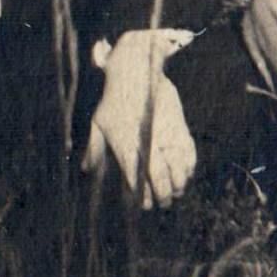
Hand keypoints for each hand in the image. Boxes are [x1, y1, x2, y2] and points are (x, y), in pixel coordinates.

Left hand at [81, 31, 195, 206]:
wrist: (134, 70)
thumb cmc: (113, 98)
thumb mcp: (98, 122)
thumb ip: (93, 148)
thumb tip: (86, 169)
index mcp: (125, 143)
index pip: (136, 177)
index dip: (142, 195)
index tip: (145, 206)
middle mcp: (146, 139)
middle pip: (158, 175)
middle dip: (164, 193)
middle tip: (166, 202)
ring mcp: (163, 130)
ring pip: (176, 164)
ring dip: (180, 181)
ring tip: (178, 191)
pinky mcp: (177, 120)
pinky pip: (187, 147)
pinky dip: (190, 162)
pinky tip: (188, 172)